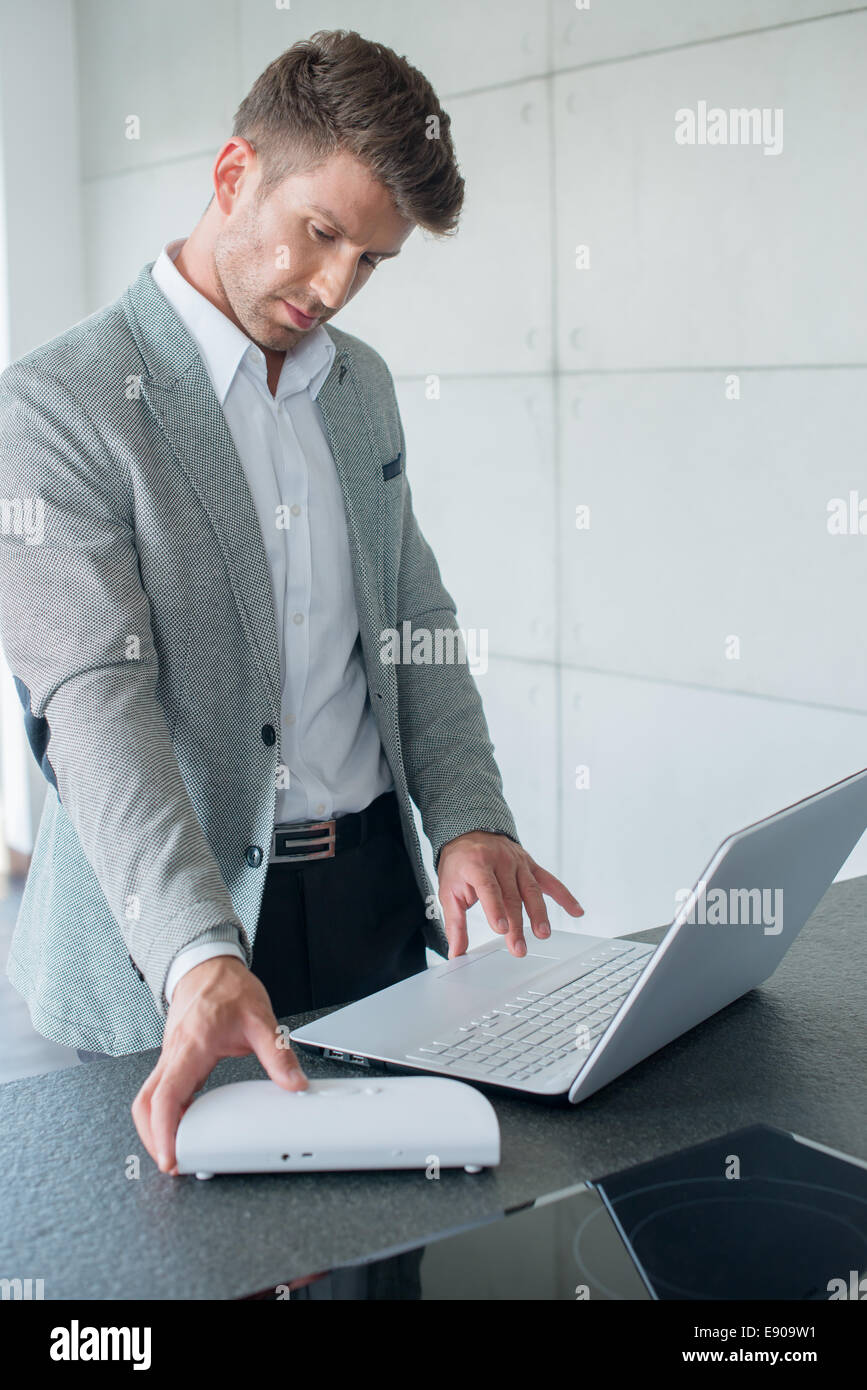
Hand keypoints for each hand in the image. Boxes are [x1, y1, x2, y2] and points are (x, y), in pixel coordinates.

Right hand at [132, 956, 306, 1174]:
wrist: (208, 965)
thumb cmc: (228, 988)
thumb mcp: (260, 1019)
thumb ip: (278, 1055)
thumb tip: (294, 1084)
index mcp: (191, 1047)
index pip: (165, 1097)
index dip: (164, 1132)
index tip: (170, 1156)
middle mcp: (174, 1054)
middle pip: (144, 1104)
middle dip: (152, 1138)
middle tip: (172, 1162)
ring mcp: (170, 1057)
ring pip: (147, 1098)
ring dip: (154, 1128)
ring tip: (176, 1150)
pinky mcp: (174, 1059)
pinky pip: (160, 1090)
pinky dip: (165, 1113)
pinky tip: (183, 1124)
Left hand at [437, 831, 582, 958]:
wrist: (471, 832)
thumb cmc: (460, 864)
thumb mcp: (448, 890)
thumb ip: (454, 923)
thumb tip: (456, 953)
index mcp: (476, 865)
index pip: (488, 888)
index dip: (495, 909)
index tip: (500, 929)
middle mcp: (500, 861)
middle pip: (511, 896)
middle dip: (516, 924)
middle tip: (519, 948)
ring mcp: (518, 862)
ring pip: (531, 890)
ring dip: (539, 913)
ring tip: (543, 933)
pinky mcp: (531, 865)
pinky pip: (550, 881)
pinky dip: (564, 896)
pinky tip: (576, 911)